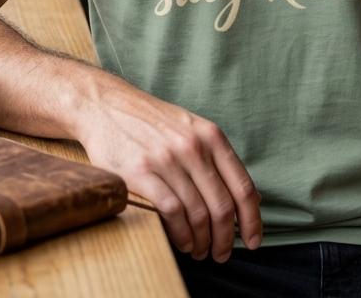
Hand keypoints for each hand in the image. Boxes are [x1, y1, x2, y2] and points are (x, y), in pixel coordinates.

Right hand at [74, 68, 261, 262]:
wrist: (107, 105)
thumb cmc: (152, 123)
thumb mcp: (193, 130)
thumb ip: (220, 161)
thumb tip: (252, 199)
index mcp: (211, 136)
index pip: (242, 187)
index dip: (252, 221)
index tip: (253, 242)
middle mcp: (193, 147)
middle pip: (222, 207)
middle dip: (225, 239)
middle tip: (220, 254)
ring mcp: (167, 159)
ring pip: (197, 214)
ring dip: (202, 241)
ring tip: (199, 250)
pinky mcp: (140, 172)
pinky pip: (171, 212)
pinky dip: (181, 234)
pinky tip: (182, 241)